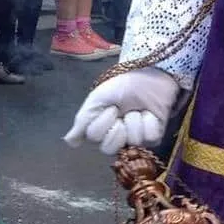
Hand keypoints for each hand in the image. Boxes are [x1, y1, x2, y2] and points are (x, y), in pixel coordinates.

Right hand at [64, 67, 179, 154]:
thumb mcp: (96, 100)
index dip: (102, 123)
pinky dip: (150, 122)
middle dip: (117, 127)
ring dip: (135, 120)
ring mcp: (135, 140)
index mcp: (100, 131)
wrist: (144, 75)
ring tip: (137, 110)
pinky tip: (149, 113)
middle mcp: (117, 139)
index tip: (110, 108)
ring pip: (132, 141)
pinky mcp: (154, 137)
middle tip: (121, 111)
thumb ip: (82, 122)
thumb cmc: (119, 86)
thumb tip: (69, 142)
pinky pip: (150, 137)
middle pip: (109, 148)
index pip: (95, 138)